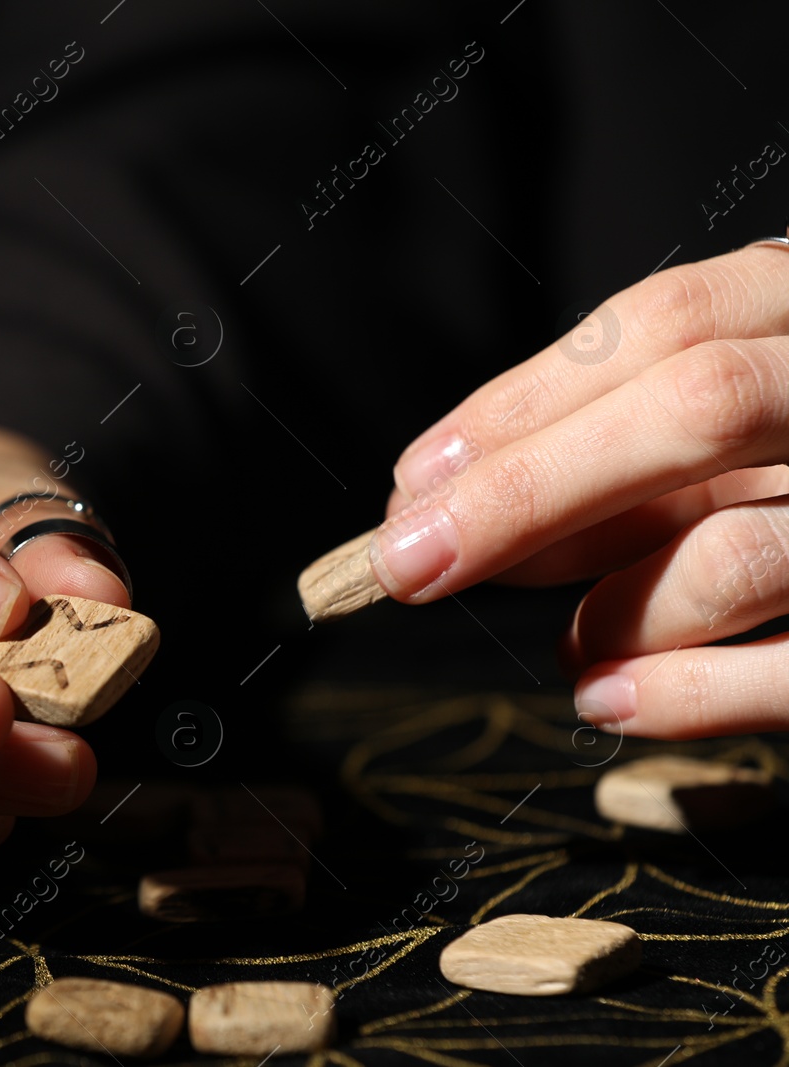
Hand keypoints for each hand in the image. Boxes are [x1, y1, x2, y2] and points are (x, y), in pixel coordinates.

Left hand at [378, 244, 788, 737]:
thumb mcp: (753, 421)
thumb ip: (641, 443)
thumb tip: (462, 499)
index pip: (662, 326)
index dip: (520, 407)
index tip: (414, 482)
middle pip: (698, 405)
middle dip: (528, 489)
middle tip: (403, 563)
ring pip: (744, 544)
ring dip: (617, 609)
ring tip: (569, 648)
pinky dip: (686, 694)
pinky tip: (608, 701)